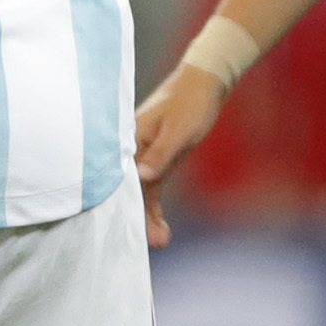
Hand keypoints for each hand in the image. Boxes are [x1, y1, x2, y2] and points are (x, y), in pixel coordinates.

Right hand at [129, 67, 224, 247]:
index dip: (127, 206)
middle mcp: (129, 150)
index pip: (122, 180)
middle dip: (138, 218)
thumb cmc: (191, 103)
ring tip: (162, 241)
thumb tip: (142, 177)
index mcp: (128, 140)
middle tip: (156, 242)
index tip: (136, 230)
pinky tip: (160, 226)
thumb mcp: (179, 130)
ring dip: (147, 216)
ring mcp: (141, 155)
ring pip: (139, 192)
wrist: (204, 83)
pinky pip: (149, 188)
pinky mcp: (154, 159)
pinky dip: (153, 206)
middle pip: (127, 189)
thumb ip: (160, 154)